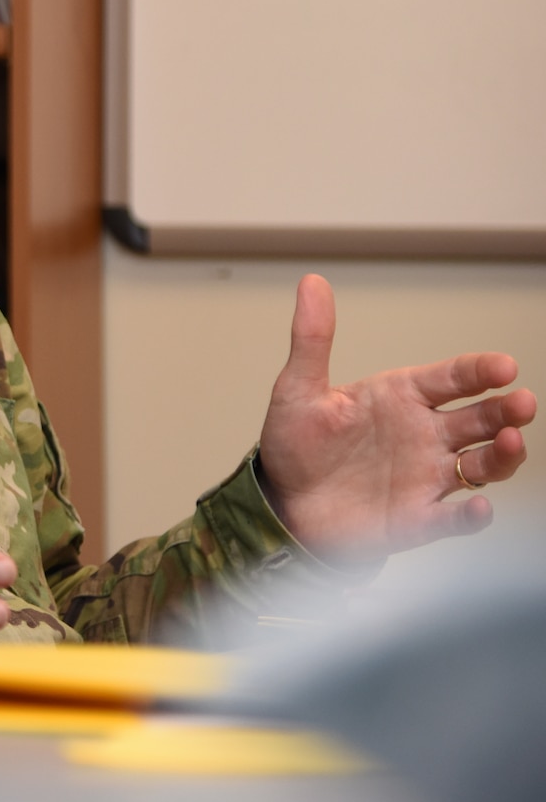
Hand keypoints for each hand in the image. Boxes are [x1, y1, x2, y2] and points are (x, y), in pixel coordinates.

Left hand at [258, 274, 533, 562]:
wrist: (280, 504)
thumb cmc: (295, 445)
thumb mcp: (299, 390)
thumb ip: (312, 339)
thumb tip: (311, 282)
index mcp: (401, 397)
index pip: (452, 378)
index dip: (480, 371)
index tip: (504, 366)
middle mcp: (424, 435)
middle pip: (479, 419)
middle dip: (504, 411)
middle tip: (521, 402)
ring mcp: (426, 477)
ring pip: (482, 465)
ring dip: (502, 456)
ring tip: (510, 442)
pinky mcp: (417, 519)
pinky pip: (453, 519)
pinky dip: (471, 516)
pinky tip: (480, 509)